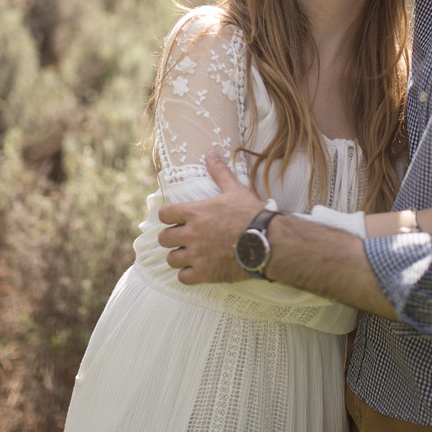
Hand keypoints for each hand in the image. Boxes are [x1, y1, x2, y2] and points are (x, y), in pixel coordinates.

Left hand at [157, 152, 264, 283]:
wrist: (267, 241)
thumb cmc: (251, 214)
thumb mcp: (235, 190)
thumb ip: (219, 172)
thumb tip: (211, 154)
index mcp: (193, 212)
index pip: (163, 214)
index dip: (169, 216)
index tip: (176, 218)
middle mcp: (190, 234)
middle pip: (163, 238)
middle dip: (172, 237)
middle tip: (183, 238)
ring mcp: (196, 255)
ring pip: (171, 259)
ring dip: (178, 257)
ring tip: (189, 255)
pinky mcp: (204, 273)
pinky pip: (183, 277)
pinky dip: (187, 275)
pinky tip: (196, 270)